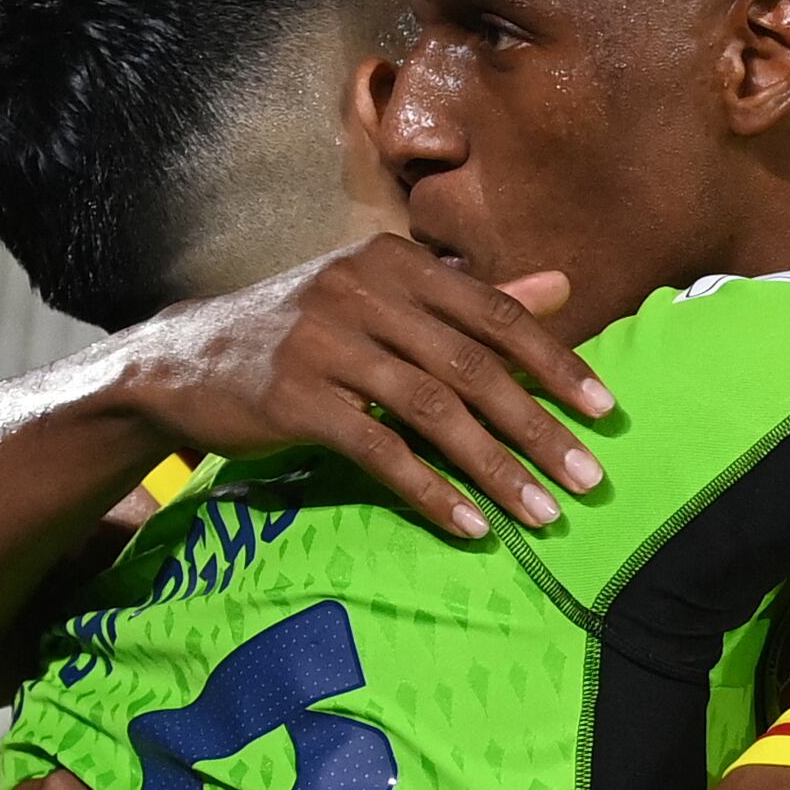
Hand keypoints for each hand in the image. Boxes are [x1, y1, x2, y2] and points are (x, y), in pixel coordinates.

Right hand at [113, 235, 613, 539]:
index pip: (494, 315)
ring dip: (494, 469)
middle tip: (586, 479)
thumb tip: (564, 288)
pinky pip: (378, 450)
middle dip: (537, 428)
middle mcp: (362, 291)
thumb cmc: (302, 332)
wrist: (184, 359)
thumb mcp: (383, 300)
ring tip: (540, 514)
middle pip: (472, 367)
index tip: (604, 412)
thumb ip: (472, 299)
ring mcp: (324, 342)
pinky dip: (430, 491)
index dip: (556, 363)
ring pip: (431, 412)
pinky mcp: (292, 398)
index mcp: (396, 263)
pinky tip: (469, 526)